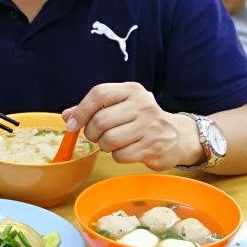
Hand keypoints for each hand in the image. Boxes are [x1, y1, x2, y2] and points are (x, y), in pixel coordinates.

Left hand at [62, 82, 200, 169]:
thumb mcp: (122, 106)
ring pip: (109, 140)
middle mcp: (142, 105)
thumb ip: (94, 109)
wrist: (178, 135)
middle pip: (101, 120)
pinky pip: (120, 155)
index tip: (73, 124)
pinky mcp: (152, 147)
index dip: (81, 110)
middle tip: (97, 136)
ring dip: (104, 146)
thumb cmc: (143, 119)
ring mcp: (149, 127)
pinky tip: (126, 150)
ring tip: (112, 143)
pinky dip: (117, 156)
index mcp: (132, 91)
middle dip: (92, 133)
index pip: (99, 94)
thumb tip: (68, 116)